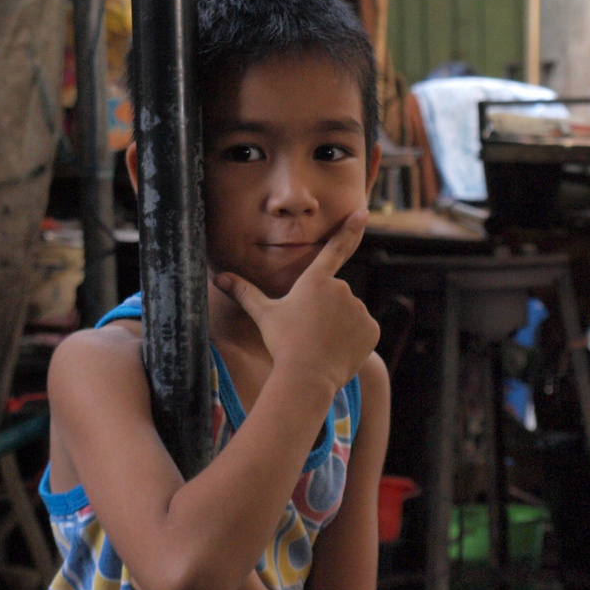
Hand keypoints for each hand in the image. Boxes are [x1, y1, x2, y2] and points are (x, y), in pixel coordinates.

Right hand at [214, 210, 379, 392]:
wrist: (307, 377)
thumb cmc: (282, 343)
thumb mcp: (263, 315)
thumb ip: (245, 292)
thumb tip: (218, 277)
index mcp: (315, 281)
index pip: (335, 248)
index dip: (349, 229)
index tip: (362, 212)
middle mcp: (341, 289)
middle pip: (335, 297)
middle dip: (326, 311)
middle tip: (309, 333)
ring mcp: (358, 309)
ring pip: (349, 315)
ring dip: (339, 327)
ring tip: (321, 345)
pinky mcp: (371, 329)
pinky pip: (362, 332)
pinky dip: (353, 341)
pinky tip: (338, 352)